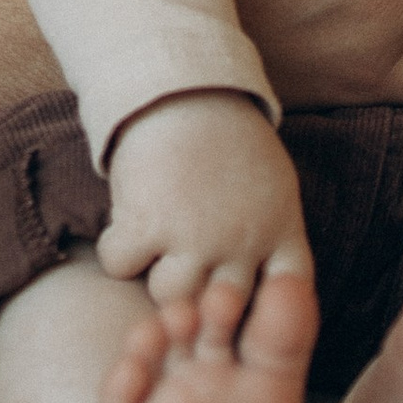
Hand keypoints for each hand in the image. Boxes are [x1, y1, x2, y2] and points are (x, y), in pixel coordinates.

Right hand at [98, 89, 313, 328]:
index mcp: (280, 235)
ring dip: (154, 275)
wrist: (187, 88)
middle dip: (198, 303)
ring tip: (154, 248)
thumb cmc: (229, 139)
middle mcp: (242, 245)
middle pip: (219, 311)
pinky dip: (116, 248)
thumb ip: (272, 241)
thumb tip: (258, 290)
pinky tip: (127, 224)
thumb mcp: (274, 189)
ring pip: (168, 296)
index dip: (262, 313)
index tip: (235, 303)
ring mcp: (195, 238)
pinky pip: (120, 264)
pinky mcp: (148, 223)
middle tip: (182, 279)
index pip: (285, 300)